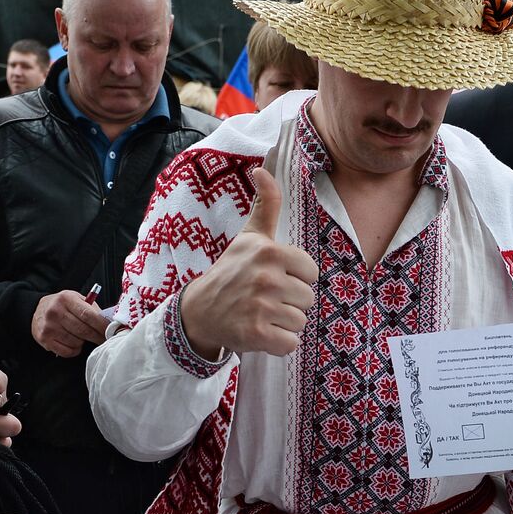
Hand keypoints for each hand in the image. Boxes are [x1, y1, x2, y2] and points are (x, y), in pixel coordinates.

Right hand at [32, 290, 109, 357]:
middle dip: (97, 336)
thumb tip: (108, 322)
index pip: (88, 314)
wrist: (37, 310)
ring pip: (76, 342)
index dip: (102, 325)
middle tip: (104, 339)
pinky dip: (74, 349)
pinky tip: (72, 342)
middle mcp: (55, 312)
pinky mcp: (45, 340)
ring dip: (83, 342)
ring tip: (81, 336)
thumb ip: (91, 308)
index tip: (111, 331)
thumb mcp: (76, 299)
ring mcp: (49, 327)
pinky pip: (67, 351)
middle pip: (83, 330)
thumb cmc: (62, 306)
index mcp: (66, 299)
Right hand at [180, 167, 318, 357]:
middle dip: (290, 302)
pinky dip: (278, 344)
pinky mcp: (257, 335)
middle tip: (265, 299)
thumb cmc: (231, 272)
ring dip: (284, 323)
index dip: (296, 278)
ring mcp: (261, 307)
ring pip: (301, 322)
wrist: (200, 310)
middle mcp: (266, 278)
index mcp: (271, 252)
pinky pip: (291, 344)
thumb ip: (266, 205)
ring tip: (262, 314)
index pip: (311, 272)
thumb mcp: (249, 237)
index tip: (274, 278)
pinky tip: (261, 332)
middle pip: (308, 298)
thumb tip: (263, 169)